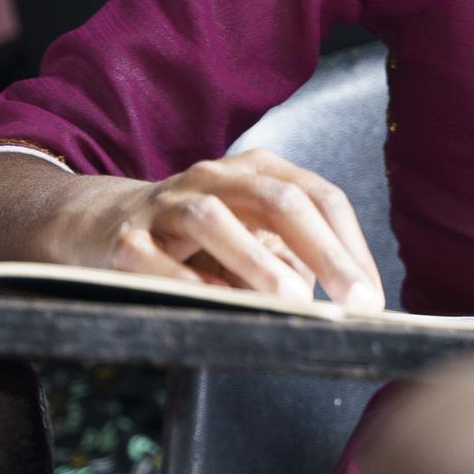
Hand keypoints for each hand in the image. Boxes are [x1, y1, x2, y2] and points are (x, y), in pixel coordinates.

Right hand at [56, 148, 383, 309]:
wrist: (101, 222)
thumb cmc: (199, 238)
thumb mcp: (254, 234)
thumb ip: (297, 258)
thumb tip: (352, 302)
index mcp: (259, 171)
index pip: (320, 198)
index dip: (352, 246)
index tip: (372, 296)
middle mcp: (216, 177)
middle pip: (279, 202)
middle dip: (324, 252)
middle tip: (354, 301)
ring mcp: (167, 203)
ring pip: (214, 219)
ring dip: (257, 261)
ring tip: (292, 300)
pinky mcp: (124, 237)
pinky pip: (153, 256)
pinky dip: (184, 281)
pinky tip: (212, 303)